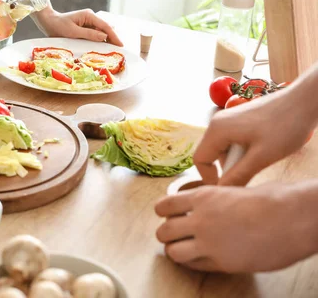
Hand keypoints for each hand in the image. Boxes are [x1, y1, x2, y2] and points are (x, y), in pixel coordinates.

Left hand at [35, 9, 122, 46]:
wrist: (48, 22)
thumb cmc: (58, 26)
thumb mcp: (73, 32)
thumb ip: (89, 34)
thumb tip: (104, 37)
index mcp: (89, 16)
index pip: (105, 26)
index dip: (114, 36)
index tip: (121, 45)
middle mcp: (91, 17)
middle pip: (105, 29)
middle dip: (112, 38)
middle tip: (119, 50)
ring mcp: (88, 22)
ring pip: (101, 32)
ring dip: (106, 40)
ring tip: (113, 50)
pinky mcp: (85, 27)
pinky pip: (95, 34)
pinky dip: (99, 40)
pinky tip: (103, 47)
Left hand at [155, 182, 317, 272]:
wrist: (292, 219)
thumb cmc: (272, 200)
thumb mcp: (235, 189)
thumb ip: (216, 198)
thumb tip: (211, 202)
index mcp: (202, 197)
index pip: (164, 206)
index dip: (164, 212)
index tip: (167, 215)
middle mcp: (200, 220)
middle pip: (164, 231)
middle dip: (166, 234)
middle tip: (174, 235)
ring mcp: (209, 243)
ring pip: (173, 252)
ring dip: (176, 251)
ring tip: (185, 249)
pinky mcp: (222, 263)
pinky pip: (195, 266)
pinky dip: (193, 263)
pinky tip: (200, 259)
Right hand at [194, 88, 315, 185]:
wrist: (304, 101)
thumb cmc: (284, 127)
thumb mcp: (262, 156)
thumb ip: (239, 175)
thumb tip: (222, 190)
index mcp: (217, 130)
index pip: (200, 160)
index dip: (210, 178)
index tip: (229, 188)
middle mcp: (217, 122)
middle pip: (211, 154)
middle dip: (227, 168)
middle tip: (251, 172)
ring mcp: (227, 119)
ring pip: (223, 148)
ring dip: (237, 159)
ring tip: (261, 158)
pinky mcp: (238, 118)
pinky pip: (231, 140)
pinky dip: (242, 149)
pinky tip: (262, 149)